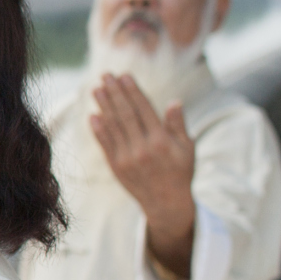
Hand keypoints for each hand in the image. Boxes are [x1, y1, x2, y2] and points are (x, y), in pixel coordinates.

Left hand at [89, 73, 196, 279]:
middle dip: (114, 93)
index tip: (124, 75)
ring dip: (103, 107)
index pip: (144, 110)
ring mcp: (127, 159)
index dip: (132, 91)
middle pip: (125, 115)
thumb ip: (178, 125)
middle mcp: (143, 149)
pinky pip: (105, 144)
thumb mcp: (187, 148)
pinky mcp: (116, 167)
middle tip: (105, 75)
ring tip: (97, 89)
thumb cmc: (180, 172)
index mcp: (162, 141)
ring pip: (113, 127)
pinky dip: (99, 130)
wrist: (167, 204)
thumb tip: (175, 102)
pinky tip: (93, 115)